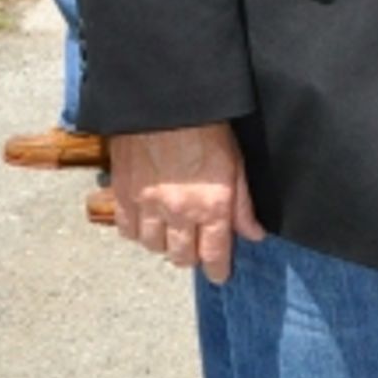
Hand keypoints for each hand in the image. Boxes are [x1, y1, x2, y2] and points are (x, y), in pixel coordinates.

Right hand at [110, 123, 264, 284]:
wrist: (166, 102)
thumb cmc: (206, 126)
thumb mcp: (236, 163)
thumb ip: (243, 204)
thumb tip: (254, 234)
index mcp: (211, 206)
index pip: (214, 254)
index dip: (218, 270)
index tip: (219, 275)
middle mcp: (179, 212)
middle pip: (182, 257)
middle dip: (191, 258)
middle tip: (196, 250)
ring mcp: (148, 205)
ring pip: (153, 246)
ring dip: (164, 245)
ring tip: (172, 234)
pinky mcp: (124, 193)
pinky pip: (127, 229)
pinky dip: (137, 232)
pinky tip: (146, 223)